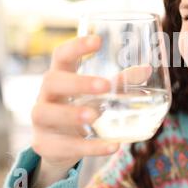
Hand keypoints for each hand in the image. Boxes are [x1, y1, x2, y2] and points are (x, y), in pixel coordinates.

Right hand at [30, 36, 119, 187]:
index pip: (61, 55)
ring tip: (94, 117)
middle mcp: (46, 95)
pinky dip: (89, 148)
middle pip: (52, 81)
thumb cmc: (79, 109)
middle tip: (104, 86)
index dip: (76, 46)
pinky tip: (112, 146)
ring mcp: (41, 121)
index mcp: (60, 76)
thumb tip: (147, 69)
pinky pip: (64, 146)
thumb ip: (118, 83)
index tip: (98, 40)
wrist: (57, 147)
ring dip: (71, 114)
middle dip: (77, 83)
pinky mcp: (44, 146)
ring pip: (47, 114)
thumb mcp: (96, 96)